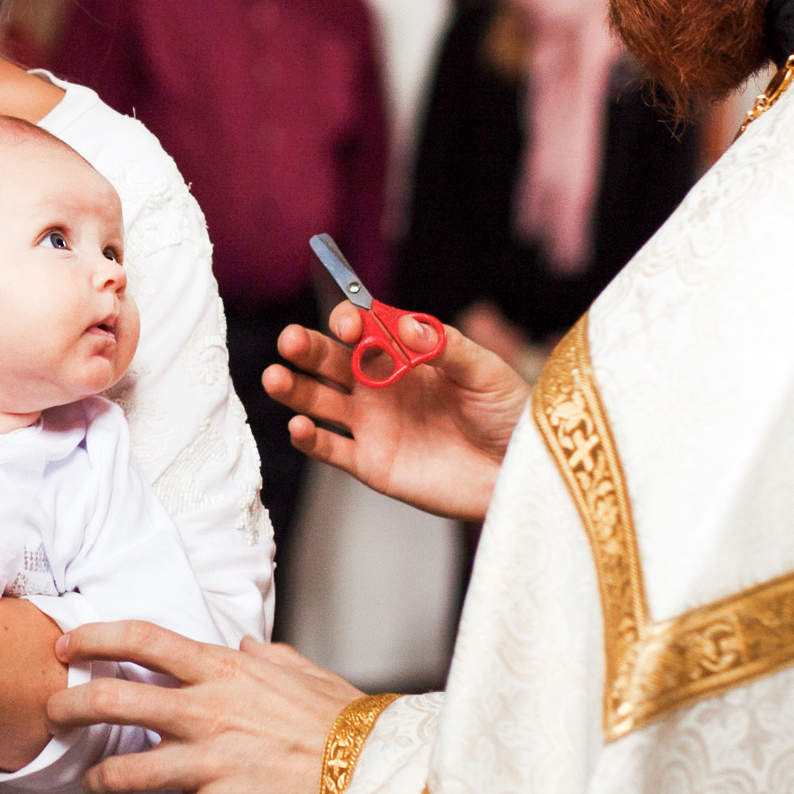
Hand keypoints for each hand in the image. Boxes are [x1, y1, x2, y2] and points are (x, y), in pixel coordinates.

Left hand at [45, 626, 361, 793]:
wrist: (373, 778)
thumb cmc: (347, 726)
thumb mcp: (306, 675)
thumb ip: (269, 657)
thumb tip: (247, 643)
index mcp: (225, 671)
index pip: (143, 639)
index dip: (95, 637)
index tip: (68, 644)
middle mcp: (206, 711)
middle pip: (112, 702)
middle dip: (70, 707)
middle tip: (52, 714)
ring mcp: (207, 763)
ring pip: (123, 774)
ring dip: (100, 783)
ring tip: (94, 787)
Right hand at [261, 303, 529, 522]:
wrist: (518, 472)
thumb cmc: (507, 414)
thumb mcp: (486, 373)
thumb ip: (447, 348)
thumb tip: (406, 324)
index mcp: (404, 355)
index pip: (362, 330)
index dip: (348, 321)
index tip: (347, 323)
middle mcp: (378, 386)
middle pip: (329, 361)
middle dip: (307, 348)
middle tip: (290, 341)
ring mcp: (371, 424)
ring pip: (319, 402)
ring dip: (294, 389)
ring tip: (275, 378)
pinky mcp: (371, 463)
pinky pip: (331, 449)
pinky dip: (310, 439)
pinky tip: (299, 426)